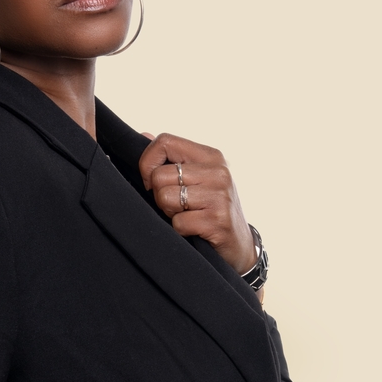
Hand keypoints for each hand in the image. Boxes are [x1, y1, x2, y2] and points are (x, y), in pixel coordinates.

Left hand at [139, 132, 255, 275]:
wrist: (239, 246)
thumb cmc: (211, 210)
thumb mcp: (197, 179)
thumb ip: (171, 158)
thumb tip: (143, 136)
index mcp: (210, 156)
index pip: (164, 142)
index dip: (147, 163)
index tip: (151, 182)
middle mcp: (218, 171)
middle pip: (159, 175)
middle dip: (158, 196)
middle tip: (176, 206)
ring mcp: (219, 195)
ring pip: (165, 197)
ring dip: (169, 213)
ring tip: (187, 216)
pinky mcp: (217, 220)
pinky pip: (178, 222)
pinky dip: (180, 230)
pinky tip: (195, 230)